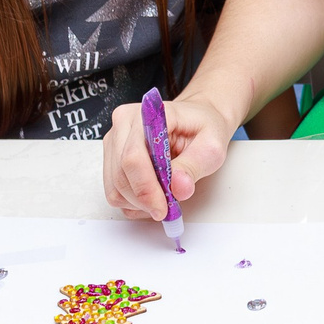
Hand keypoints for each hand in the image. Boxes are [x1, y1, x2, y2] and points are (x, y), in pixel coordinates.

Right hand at [102, 95, 233, 221]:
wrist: (196, 122)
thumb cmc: (203, 128)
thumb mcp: (212, 145)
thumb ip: (194, 166)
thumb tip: (179, 187)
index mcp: (147, 115)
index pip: (133, 157)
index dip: (146, 188)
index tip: (163, 207)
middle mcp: (124, 125)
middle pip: (121, 176)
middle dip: (145, 200)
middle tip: (168, 208)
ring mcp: (114, 143)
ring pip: (115, 189)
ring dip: (139, 203)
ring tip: (164, 198)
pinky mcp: (112, 159)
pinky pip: (115, 193)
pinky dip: (133, 203)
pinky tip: (153, 195)